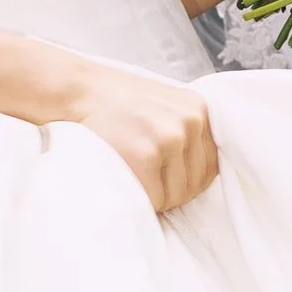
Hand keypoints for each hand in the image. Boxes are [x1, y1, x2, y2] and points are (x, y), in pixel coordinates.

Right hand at [69, 65, 219, 213]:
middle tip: (144, 177)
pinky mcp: (147, 154)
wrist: (78, 91)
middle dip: (172, 189)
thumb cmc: (118, 105)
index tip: (165, 174)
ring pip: (178, 196)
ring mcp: (170, 137)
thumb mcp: (165, 106)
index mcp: (199, 110)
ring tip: (134, 177)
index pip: (212, 165)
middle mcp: (190, 122)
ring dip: (157, 197)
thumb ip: (186, 130)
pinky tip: (127, 181)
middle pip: (197, 183)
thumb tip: (203, 173)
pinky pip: (156, 199)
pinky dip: (142, 200)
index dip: (187, 177)